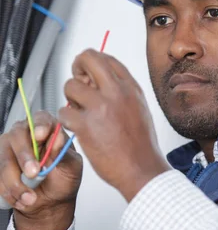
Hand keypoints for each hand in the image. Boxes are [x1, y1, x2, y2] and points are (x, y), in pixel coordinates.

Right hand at [0, 112, 82, 229]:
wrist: (50, 202)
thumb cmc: (63, 180)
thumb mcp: (71, 169)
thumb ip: (64, 153)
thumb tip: (57, 139)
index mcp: (48, 129)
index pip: (41, 119)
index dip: (40, 126)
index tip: (40, 136)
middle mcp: (25, 134)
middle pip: (17, 136)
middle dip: (24, 157)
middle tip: (34, 173)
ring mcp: (8, 148)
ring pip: (5, 159)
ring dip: (16, 182)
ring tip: (31, 198)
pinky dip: (9, 191)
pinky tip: (22, 199)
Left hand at [59, 49, 170, 201]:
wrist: (142, 170)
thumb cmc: (140, 146)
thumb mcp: (139, 110)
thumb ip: (121, 93)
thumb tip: (98, 81)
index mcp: (131, 88)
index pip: (106, 58)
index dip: (91, 65)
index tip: (88, 76)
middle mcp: (117, 93)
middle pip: (87, 59)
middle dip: (76, 68)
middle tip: (77, 85)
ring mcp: (100, 108)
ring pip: (70, 86)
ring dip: (69, 100)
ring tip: (80, 115)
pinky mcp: (86, 126)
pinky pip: (64, 112)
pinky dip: (67, 121)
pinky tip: (78, 130)